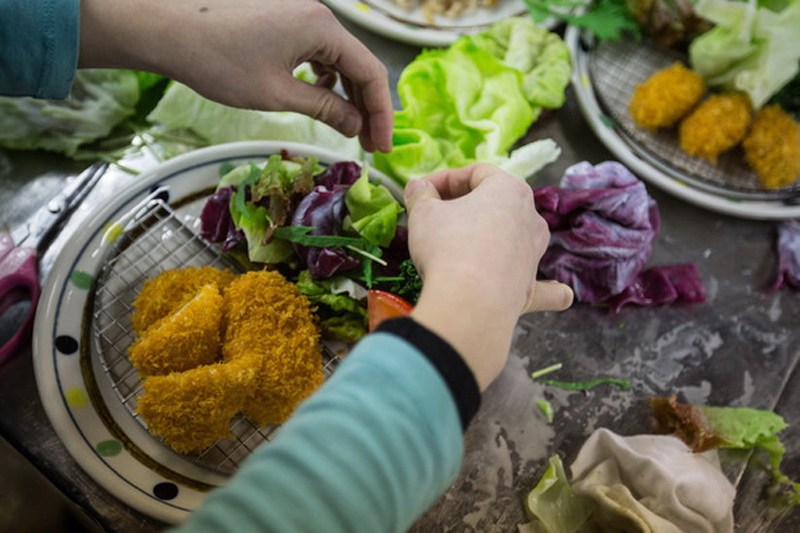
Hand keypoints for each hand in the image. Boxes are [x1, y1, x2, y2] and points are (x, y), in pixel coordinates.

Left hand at [78, 0, 392, 152]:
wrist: (168, 28)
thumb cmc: (219, 61)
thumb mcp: (277, 93)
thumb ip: (324, 109)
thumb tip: (355, 126)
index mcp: (323, 28)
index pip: (370, 73)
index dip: (381, 114)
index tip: (381, 147)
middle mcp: (318, 15)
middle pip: (358, 64)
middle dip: (365, 106)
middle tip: (368, 144)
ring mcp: (299, 13)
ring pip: (338, 58)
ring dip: (346, 93)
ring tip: (346, 127)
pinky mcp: (282, 18)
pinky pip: (317, 49)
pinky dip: (324, 76)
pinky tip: (318, 97)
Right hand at [404, 164, 572, 389]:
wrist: (469, 303)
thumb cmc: (447, 246)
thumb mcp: (423, 213)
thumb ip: (421, 195)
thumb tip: (418, 187)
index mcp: (509, 189)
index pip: (475, 173)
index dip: (445, 179)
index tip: (422, 191)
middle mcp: (531, 218)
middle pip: (497, 203)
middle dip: (464, 206)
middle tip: (434, 216)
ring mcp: (535, 253)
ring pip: (517, 236)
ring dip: (493, 236)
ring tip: (461, 246)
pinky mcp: (532, 287)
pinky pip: (545, 285)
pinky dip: (550, 289)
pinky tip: (562, 294)